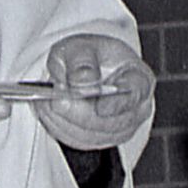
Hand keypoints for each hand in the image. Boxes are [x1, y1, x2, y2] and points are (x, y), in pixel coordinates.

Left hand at [31, 33, 154, 150]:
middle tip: (57, 100)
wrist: (81, 70)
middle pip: (112, 122)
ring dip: (66, 120)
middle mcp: (135, 108)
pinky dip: (60, 127)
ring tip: (48, 101)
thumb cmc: (88, 57)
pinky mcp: (100, 140)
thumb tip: (83, 80)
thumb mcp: (81, 47)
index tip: (100, 107)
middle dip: (81, 114)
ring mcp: (121, 128)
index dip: (118, 103)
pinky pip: (79, 140)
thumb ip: (82, 60)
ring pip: (93, 135)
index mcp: (138, 79)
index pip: (135, 95)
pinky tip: (51, 111)